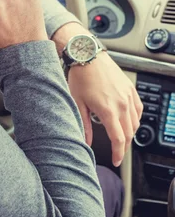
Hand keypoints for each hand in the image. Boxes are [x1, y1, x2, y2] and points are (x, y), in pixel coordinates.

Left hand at [68, 52, 142, 166]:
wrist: (88, 55)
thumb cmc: (81, 77)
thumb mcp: (77, 103)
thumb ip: (83, 125)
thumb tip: (86, 142)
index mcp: (108, 110)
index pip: (118, 139)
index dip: (118, 154)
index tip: (115, 161)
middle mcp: (122, 104)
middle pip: (128, 133)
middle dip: (123, 146)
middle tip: (117, 152)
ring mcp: (128, 96)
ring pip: (135, 122)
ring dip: (129, 133)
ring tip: (120, 138)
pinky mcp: (131, 89)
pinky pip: (139, 109)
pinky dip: (135, 119)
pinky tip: (128, 121)